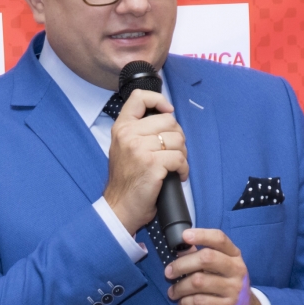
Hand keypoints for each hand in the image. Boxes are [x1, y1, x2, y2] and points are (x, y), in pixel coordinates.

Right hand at [103, 89, 188, 234]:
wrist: (120, 207)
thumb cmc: (126, 180)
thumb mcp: (124, 147)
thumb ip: (138, 130)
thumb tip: (167, 117)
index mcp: (121, 127)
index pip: (139, 97)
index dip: (159, 100)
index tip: (168, 111)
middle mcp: (128, 134)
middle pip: (168, 120)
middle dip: (178, 137)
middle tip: (174, 152)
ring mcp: (139, 149)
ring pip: (177, 139)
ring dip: (182, 154)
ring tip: (174, 165)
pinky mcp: (152, 164)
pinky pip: (179, 158)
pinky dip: (183, 169)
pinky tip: (178, 175)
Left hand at [165, 229, 266, 304]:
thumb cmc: (226, 286)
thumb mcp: (220, 269)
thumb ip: (201, 257)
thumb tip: (179, 248)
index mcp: (234, 256)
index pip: (220, 239)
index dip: (201, 235)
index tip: (184, 236)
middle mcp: (237, 270)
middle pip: (206, 258)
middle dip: (181, 264)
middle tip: (168, 272)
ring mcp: (234, 290)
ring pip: (198, 282)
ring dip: (179, 287)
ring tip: (173, 291)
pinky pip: (198, 302)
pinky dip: (185, 302)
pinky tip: (182, 303)